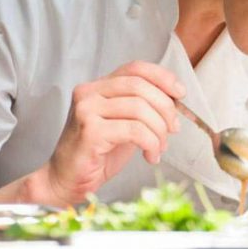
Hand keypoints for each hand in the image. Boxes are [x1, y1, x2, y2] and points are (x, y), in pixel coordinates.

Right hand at [44, 61, 184, 204]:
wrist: (67, 180)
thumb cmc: (98, 153)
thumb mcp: (125, 122)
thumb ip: (143, 107)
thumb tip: (175, 99)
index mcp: (99, 86)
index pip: (135, 68)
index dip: (162, 77)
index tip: (180, 93)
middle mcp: (89, 92)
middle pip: (141, 86)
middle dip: (165, 108)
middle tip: (173, 129)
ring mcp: (87, 110)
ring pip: (140, 108)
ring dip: (159, 131)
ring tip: (159, 147)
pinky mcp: (90, 131)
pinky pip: (135, 130)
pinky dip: (151, 143)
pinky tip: (150, 155)